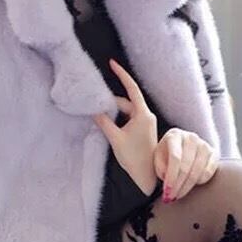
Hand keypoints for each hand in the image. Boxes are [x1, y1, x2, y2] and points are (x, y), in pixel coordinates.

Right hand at [91, 58, 157, 195]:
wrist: (146, 177)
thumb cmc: (134, 158)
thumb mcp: (115, 138)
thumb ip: (104, 122)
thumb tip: (94, 110)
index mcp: (143, 114)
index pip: (131, 88)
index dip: (121, 75)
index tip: (112, 64)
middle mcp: (146, 116)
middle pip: (125, 102)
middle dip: (110, 104)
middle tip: (94, 106)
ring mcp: (145, 123)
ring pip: (126, 111)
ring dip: (113, 114)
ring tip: (100, 118)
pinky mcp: (143, 130)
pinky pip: (128, 119)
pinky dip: (118, 120)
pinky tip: (108, 126)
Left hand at [153, 128, 219, 201]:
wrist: (181, 149)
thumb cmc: (166, 156)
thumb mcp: (158, 160)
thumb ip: (161, 168)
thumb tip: (169, 181)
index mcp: (175, 135)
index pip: (175, 158)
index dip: (171, 178)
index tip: (166, 192)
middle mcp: (191, 137)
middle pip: (186, 166)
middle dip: (178, 186)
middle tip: (171, 198)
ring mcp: (204, 145)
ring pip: (198, 171)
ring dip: (187, 187)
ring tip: (178, 194)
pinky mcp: (214, 154)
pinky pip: (209, 172)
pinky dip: (199, 182)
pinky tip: (191, 185)